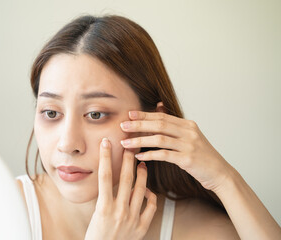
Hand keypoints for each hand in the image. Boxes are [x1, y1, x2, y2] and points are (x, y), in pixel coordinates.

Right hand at [84, 138, 156, 239]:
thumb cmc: (96, 237)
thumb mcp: (96, 215)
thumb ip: (105, 199)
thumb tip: (111, 182)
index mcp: (103, 208)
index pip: (105, 176)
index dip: (105, 157)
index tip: (106, 143)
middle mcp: (119, 212)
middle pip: (125, 179)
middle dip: (128, 160)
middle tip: (130, 145)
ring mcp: (132, 220)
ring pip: (141, 190)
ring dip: (142, 175)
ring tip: (142, 164)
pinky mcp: (141, 228)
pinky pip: (150, 207)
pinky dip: (150, 196)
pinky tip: (148, 190)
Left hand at [119, 104, 234, 192]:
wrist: (219, 173)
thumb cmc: (202, 155)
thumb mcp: (190, 136)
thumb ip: (174, 124)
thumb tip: (158, 106)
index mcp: (188, 125)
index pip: (163, 116)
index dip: (145, 115)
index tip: (129, 114)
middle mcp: (189, 132)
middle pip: (159, 125)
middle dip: (139, 125)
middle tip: (123, 126)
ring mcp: (189, 145)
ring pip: (159, 139)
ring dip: (140, 141)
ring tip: (125, 143)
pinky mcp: (188, 159)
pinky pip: (164, 155)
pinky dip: (149, 155)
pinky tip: (139, 156)